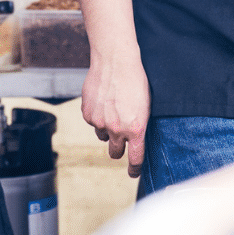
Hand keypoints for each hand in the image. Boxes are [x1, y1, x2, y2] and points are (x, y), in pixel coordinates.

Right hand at [80, 50, 150, 177]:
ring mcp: (100, 123)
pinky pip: (92, 122)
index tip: (133, 173)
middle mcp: (117, 130)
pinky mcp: (87, 114)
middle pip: (115, 152)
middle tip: (120, 140)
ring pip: (102, 136)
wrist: (115, 61)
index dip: (134, 169)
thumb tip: (134, 137)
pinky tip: (103, 100)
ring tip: (112, 109)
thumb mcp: (145, 106)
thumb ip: (139, 125)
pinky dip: (97, 115)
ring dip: (106, 129)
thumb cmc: (135, 80)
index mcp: (136, 129)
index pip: (135, 158)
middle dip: (117, 149)